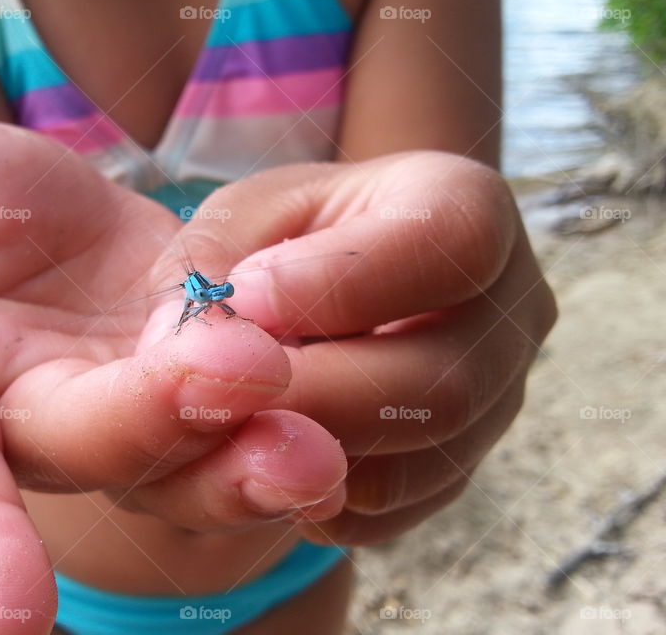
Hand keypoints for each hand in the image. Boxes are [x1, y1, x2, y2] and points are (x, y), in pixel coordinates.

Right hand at [0, 122, 349, 633]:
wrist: (84, 227)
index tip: (9, 621)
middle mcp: (42, 431)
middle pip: (92, 449)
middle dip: (157, 424)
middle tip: (237, 371)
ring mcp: (135, 427)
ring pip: (187, 461)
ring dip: (248, 457)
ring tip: (311, 446)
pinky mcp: (213, 411)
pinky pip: (251, 434)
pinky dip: (289, 432)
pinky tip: (340, 426)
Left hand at [169, 151, 556, 545]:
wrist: (297, 301)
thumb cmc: (274, 243)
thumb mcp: (232, 225)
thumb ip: (205, 280)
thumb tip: (205, 360)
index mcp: (463, 205)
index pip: (450, 242)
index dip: (339, 282)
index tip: (245, 297)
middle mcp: (508, 311)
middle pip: (445, 386)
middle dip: (314, 395)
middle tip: (221, 390)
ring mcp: (497, 401)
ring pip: (421, 461)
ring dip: (309, 452)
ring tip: (237, 415)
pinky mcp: (457, 466)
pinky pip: (394, 508)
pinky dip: (314, 494)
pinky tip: (266, 449)